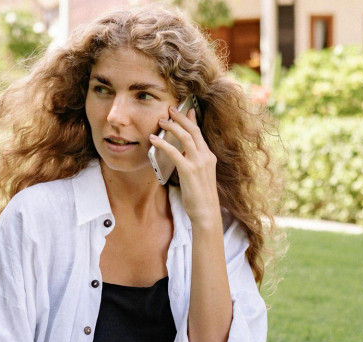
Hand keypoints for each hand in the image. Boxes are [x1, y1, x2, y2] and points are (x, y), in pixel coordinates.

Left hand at [148, 105, 220, 224]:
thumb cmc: (201, 197)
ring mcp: (198, 163)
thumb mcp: (201, 175)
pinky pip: (174, 152)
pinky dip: (163, 143)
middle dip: (180, 117)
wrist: (206, 211)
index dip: (191, 120)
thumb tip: (183, 153)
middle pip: (193, 130)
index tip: (185, 110)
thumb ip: (194, 162)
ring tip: (161, 122)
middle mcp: (206, 157)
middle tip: (170, 109)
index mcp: (209, 157)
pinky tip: (154, 140)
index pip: (199, 133)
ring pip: (185, 137)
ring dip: (172, 126)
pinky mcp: (189, 170)